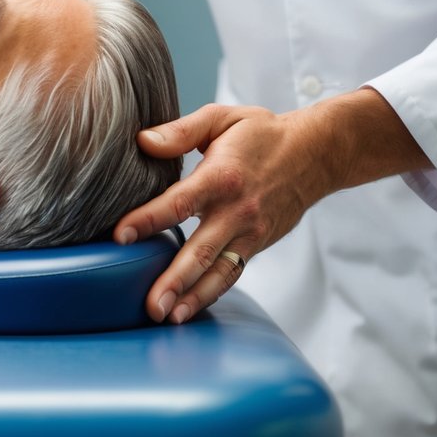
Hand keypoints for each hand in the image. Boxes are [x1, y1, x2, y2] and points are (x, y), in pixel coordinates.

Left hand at [114, 89, 429, 323]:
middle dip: (174, 280)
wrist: (316, 153)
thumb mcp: (222, 118)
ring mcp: (250, 232)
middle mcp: (237, 210)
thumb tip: (142, 141)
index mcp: (221, 176)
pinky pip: (232, 273)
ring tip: (168, 318)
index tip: (120, 236)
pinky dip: (211, 293)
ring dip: (193, 297)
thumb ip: (180, 130)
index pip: (179, 202)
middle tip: (150, 306)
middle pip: (200, 250)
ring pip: (218, 271)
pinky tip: (189, 310)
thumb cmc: (261, 133)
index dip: (149, 219)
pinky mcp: (257, 244)